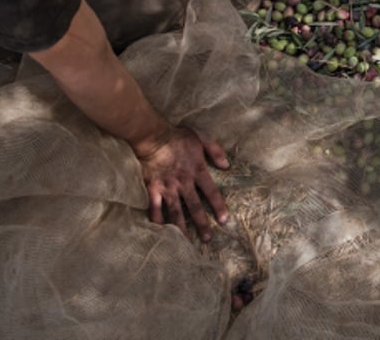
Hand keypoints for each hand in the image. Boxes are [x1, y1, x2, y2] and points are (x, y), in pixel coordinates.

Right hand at [136, 125, 230, 240]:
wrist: (153, 137)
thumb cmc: (178, 137)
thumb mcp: (202, 138)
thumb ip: (216, 151)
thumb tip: (227, 165)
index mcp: (198, 171)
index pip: (211, 192)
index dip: (218, 207)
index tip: (224, 221)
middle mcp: (184, 183)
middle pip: (194, 207)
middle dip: (201, 224)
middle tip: (207, 239)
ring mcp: (168, 187)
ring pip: (176, 212)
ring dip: (181, 227)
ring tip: (185, 243)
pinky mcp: (153, 189)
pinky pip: (154, 208)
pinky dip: (157, 220)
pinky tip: (160, 232)